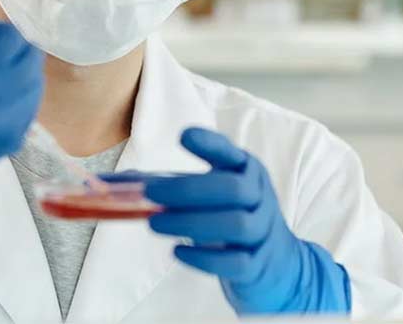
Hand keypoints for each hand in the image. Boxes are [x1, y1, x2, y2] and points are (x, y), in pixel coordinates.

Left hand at [141, 128, 349, 315]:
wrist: (280, 263)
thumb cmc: (237, 220)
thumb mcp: (218, 196)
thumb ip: (179, 187)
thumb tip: (121, 182)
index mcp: (248, 173)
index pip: (232, 154)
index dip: (210, 144)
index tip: (183, 136)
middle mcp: (260, 198)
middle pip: (234, 189)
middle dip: (189, 190)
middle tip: (151, 194)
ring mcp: (262, 233)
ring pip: (236, 224)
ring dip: (191, 222)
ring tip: (155, 224)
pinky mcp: (258, 266)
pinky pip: (236, 262)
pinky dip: (204, 258)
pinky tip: (177, 252)